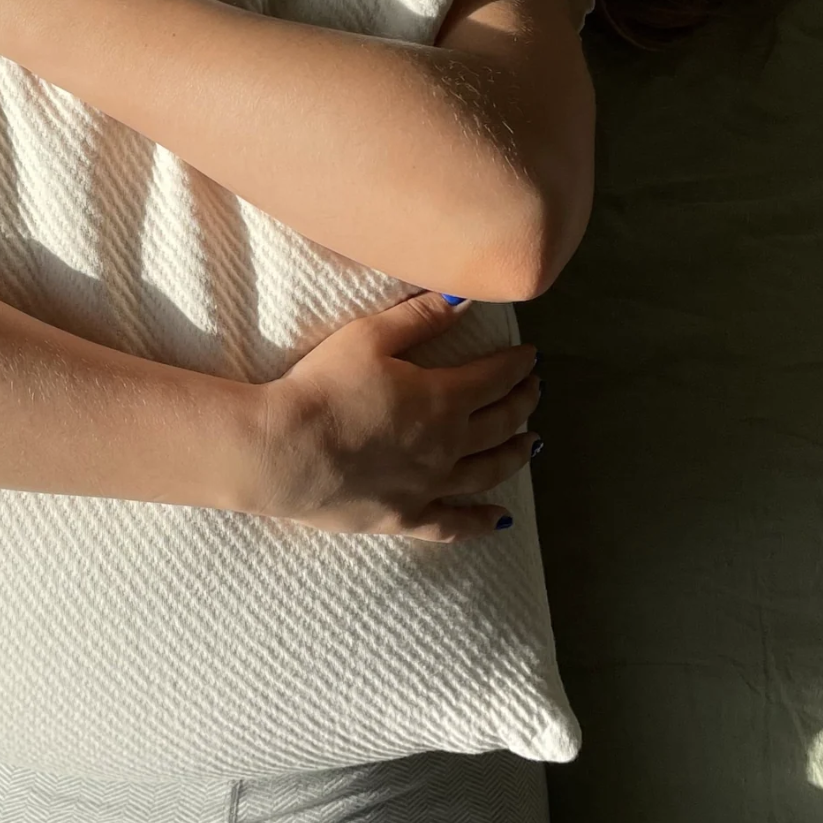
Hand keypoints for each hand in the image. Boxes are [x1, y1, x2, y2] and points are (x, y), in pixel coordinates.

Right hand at [248, 292, 541, 543]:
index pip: (495, 378)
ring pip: (488, 471)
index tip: (530, 356)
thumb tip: (467, 298)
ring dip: (515, 454)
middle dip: (522, 402)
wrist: (287, 451)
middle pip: (500, 423)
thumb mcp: (370, 336)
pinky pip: (455, 523)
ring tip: (532, 443)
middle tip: (535, 390)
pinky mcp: (407, 517)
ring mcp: (430, 486)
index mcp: (443, 398)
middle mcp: (448, 445)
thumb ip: (422, 317)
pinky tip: (501, 519)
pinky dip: (482, 521)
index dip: (516, 365)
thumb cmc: (324, 386)